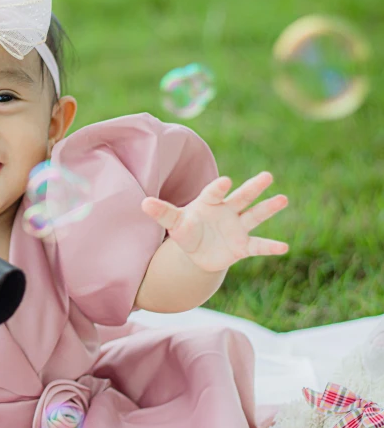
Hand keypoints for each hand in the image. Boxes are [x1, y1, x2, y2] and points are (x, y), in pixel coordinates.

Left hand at [141, 171, 288, 271]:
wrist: (198, 251)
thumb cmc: (186, 230)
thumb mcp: (173, 222)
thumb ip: (161, 212)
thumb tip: (143, 203)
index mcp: (209, 202)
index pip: (214, 192)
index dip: (218, 187)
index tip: (225, 181)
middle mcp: (227, 211)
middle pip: (242, 197)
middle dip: (253, 187)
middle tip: (267, 176)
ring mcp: (237, 228)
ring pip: (255, 215)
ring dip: (268, 208)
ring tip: (282, 199)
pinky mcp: (242, 246)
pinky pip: (258, 245)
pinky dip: (270, 246)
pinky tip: (284, 246)